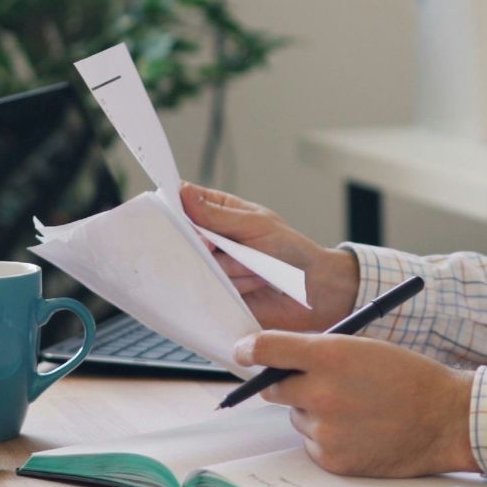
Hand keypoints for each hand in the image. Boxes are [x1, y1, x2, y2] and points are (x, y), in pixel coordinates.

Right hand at [181, 182, 360, 332]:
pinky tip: (255, 284)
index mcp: (220, 212)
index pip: (184, 202)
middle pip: (183, 237)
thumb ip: (218, 215)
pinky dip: (237, 286)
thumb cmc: (290, 250)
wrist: (312, 290)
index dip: (175, 206)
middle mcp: (211, 239)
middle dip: (209, 244)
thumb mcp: (255, 224)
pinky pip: (210, 289)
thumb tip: (184, 193)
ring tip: (256, 267)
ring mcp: (212, 266)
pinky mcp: (216, 293)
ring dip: (233, 268)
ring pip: (199, 265)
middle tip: (225, 247)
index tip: (176, 212)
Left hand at [235, 332, 476, 476]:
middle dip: (286, 383)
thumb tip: (279, 360)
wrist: (445, 419)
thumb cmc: (409, 377)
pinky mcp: (332, 459)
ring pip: (297, 417)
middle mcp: (321, 393)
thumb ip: (320, 352)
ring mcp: (325, 430)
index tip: (243, 351)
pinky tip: (360, 430)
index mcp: (331, 355)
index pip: (268, 349)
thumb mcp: (364, 348)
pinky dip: (328, 437)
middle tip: (312, 382)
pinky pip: (313, 444)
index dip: (249, 349)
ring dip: (314, 412)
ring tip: (356, 408)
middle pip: (274, 387)